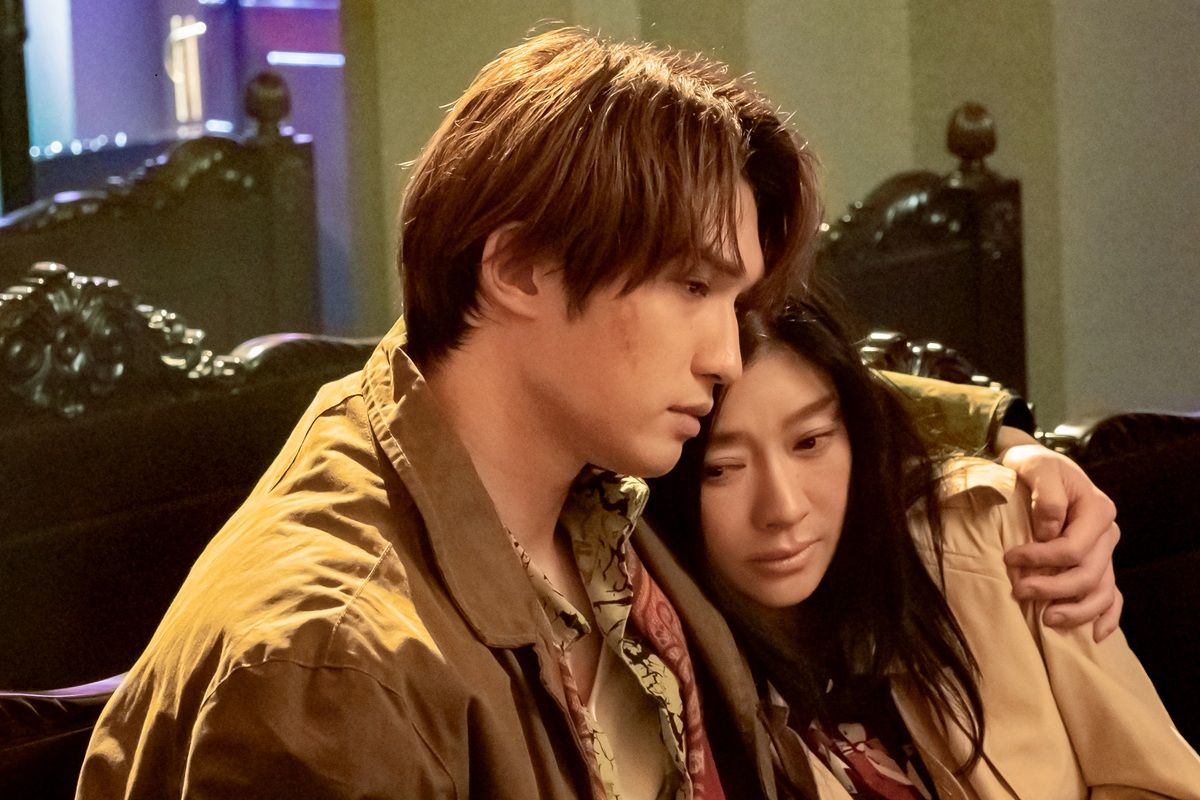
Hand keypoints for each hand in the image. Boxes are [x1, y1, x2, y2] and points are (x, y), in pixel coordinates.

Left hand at [998, 438, 1121, 641]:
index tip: (1009, 558)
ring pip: (1102, 591)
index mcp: (1097, 509)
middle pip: (1088, 575)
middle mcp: (1107, 533)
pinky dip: (1106, 616)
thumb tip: (1049, 531)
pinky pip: (1111, 595)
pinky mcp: (1098, 562)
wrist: (1038, 466)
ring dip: (1076, 611)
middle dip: (1053, 589)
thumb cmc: (1034, 466)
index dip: (1041, 559)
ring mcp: (1105, 551)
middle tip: (1019, 591)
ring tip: (1046, 619)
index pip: (1073, 548)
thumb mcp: (1037, 467)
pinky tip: (1095, 635)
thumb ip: (1046, 495)